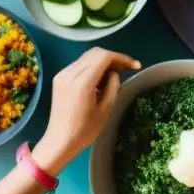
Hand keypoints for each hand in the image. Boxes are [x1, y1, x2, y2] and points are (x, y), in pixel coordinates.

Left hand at [32, 48, 139, 175]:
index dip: (121, 58)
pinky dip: (92, 66)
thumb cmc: (84, 131)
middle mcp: (70, 73)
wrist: (59, 141)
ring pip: (87, 57)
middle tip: (126, 69)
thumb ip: (112, 86)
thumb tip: (113, 73)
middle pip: (95, 52)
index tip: (135, 66)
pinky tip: (99, 80)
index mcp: (82, 82)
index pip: (104, 57)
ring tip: (113, 75)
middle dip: (113, 57)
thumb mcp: (105, 109)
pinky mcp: (59, 78)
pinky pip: (79, 64)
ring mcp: (62, 74)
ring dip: (102, 61)